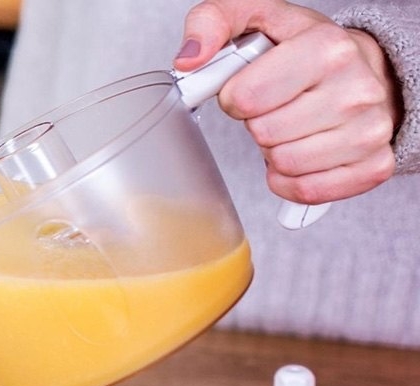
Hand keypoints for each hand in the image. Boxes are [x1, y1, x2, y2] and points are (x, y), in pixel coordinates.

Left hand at [173, 0, 402, 203]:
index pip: (247, 98)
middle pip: (264, 134)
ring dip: (275, 150)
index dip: (235, 97)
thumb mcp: (256, 16)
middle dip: (257, 122)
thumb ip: (212, 23)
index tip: (249, 87)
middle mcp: (357, 89)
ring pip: (284, 164)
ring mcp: (370, 131)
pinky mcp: (373, 166)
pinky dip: (292, 179)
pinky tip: (300, 152)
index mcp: (327, 48)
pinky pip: (307, 191)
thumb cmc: (306, 47)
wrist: (366, 67)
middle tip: (276, 105)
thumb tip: (189, 58)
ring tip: (292, 125)